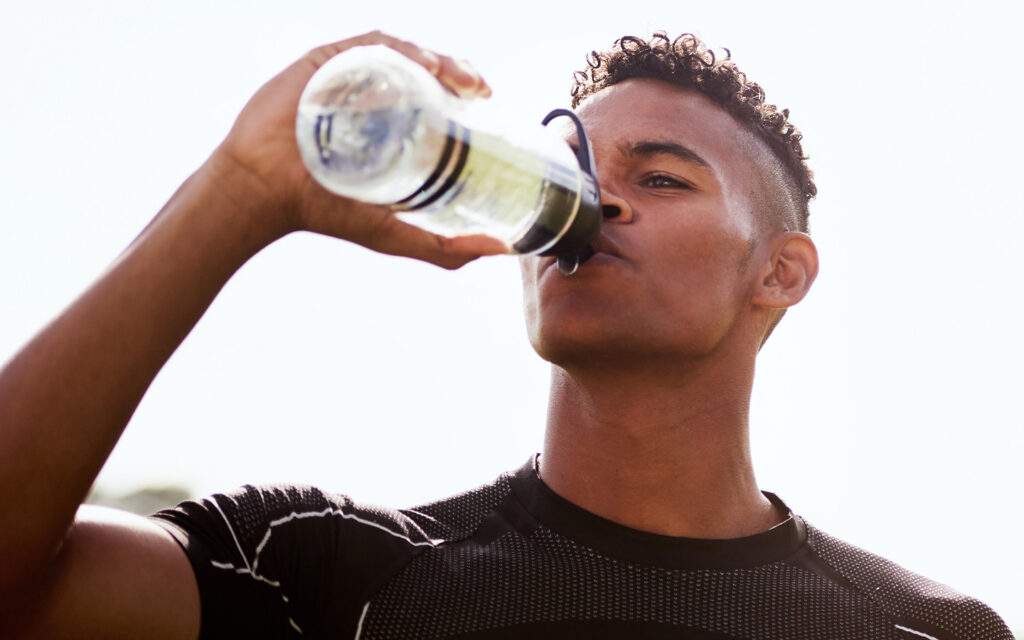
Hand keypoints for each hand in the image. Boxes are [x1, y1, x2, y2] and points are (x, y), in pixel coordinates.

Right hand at [211, 31, 505, 268]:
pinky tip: (426, 64)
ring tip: (464, 79)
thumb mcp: (396, 235)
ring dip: (440, 59)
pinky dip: (400, 49)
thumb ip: (447, 248)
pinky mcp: (324, 63)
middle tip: (483, 91)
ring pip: (403, 55)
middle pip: (426, 72)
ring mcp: (348, 76)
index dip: (468, 95)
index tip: (491, 104)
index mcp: (389, 123)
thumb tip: (503, 250)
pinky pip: (367, 45)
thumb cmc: (325, 211)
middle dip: (461, 73)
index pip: (438, 98)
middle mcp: (371, 95)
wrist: (264, 194)